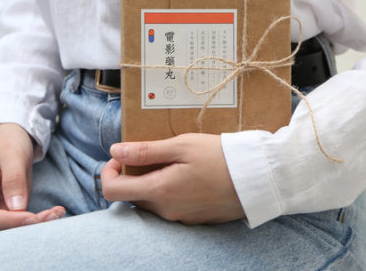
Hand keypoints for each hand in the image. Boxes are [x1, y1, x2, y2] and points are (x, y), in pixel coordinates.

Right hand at [0, 123, 64, 232]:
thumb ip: (13, 178)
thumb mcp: (12, 153)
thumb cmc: (8, 141)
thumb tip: (16, 207)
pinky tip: (55, 213)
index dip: (5, 221)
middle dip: (21, 227)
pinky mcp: (5, 210)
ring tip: (56, 214)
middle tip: (51, 217)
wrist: (9, 137)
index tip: (31, 217)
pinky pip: (18, 222)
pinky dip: (36, 221)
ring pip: (6, 230)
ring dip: (32, 226)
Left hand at [100, 133, 244, 224]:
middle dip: (133, 175)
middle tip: (151, 154)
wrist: (257, 178)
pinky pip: (171, 206)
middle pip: (132, 196)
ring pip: (152, 202)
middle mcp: (166, 210)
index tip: (121, 156)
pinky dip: (171, 191)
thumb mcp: (182, 145)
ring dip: (153, 183)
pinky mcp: (195, 219)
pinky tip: (190, 175)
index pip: (112, 190)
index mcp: (159, 191)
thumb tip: (115, 151)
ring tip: (175, 161)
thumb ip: (145, 151)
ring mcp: (181, 217)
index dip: (108, 171)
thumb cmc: (220, 157)